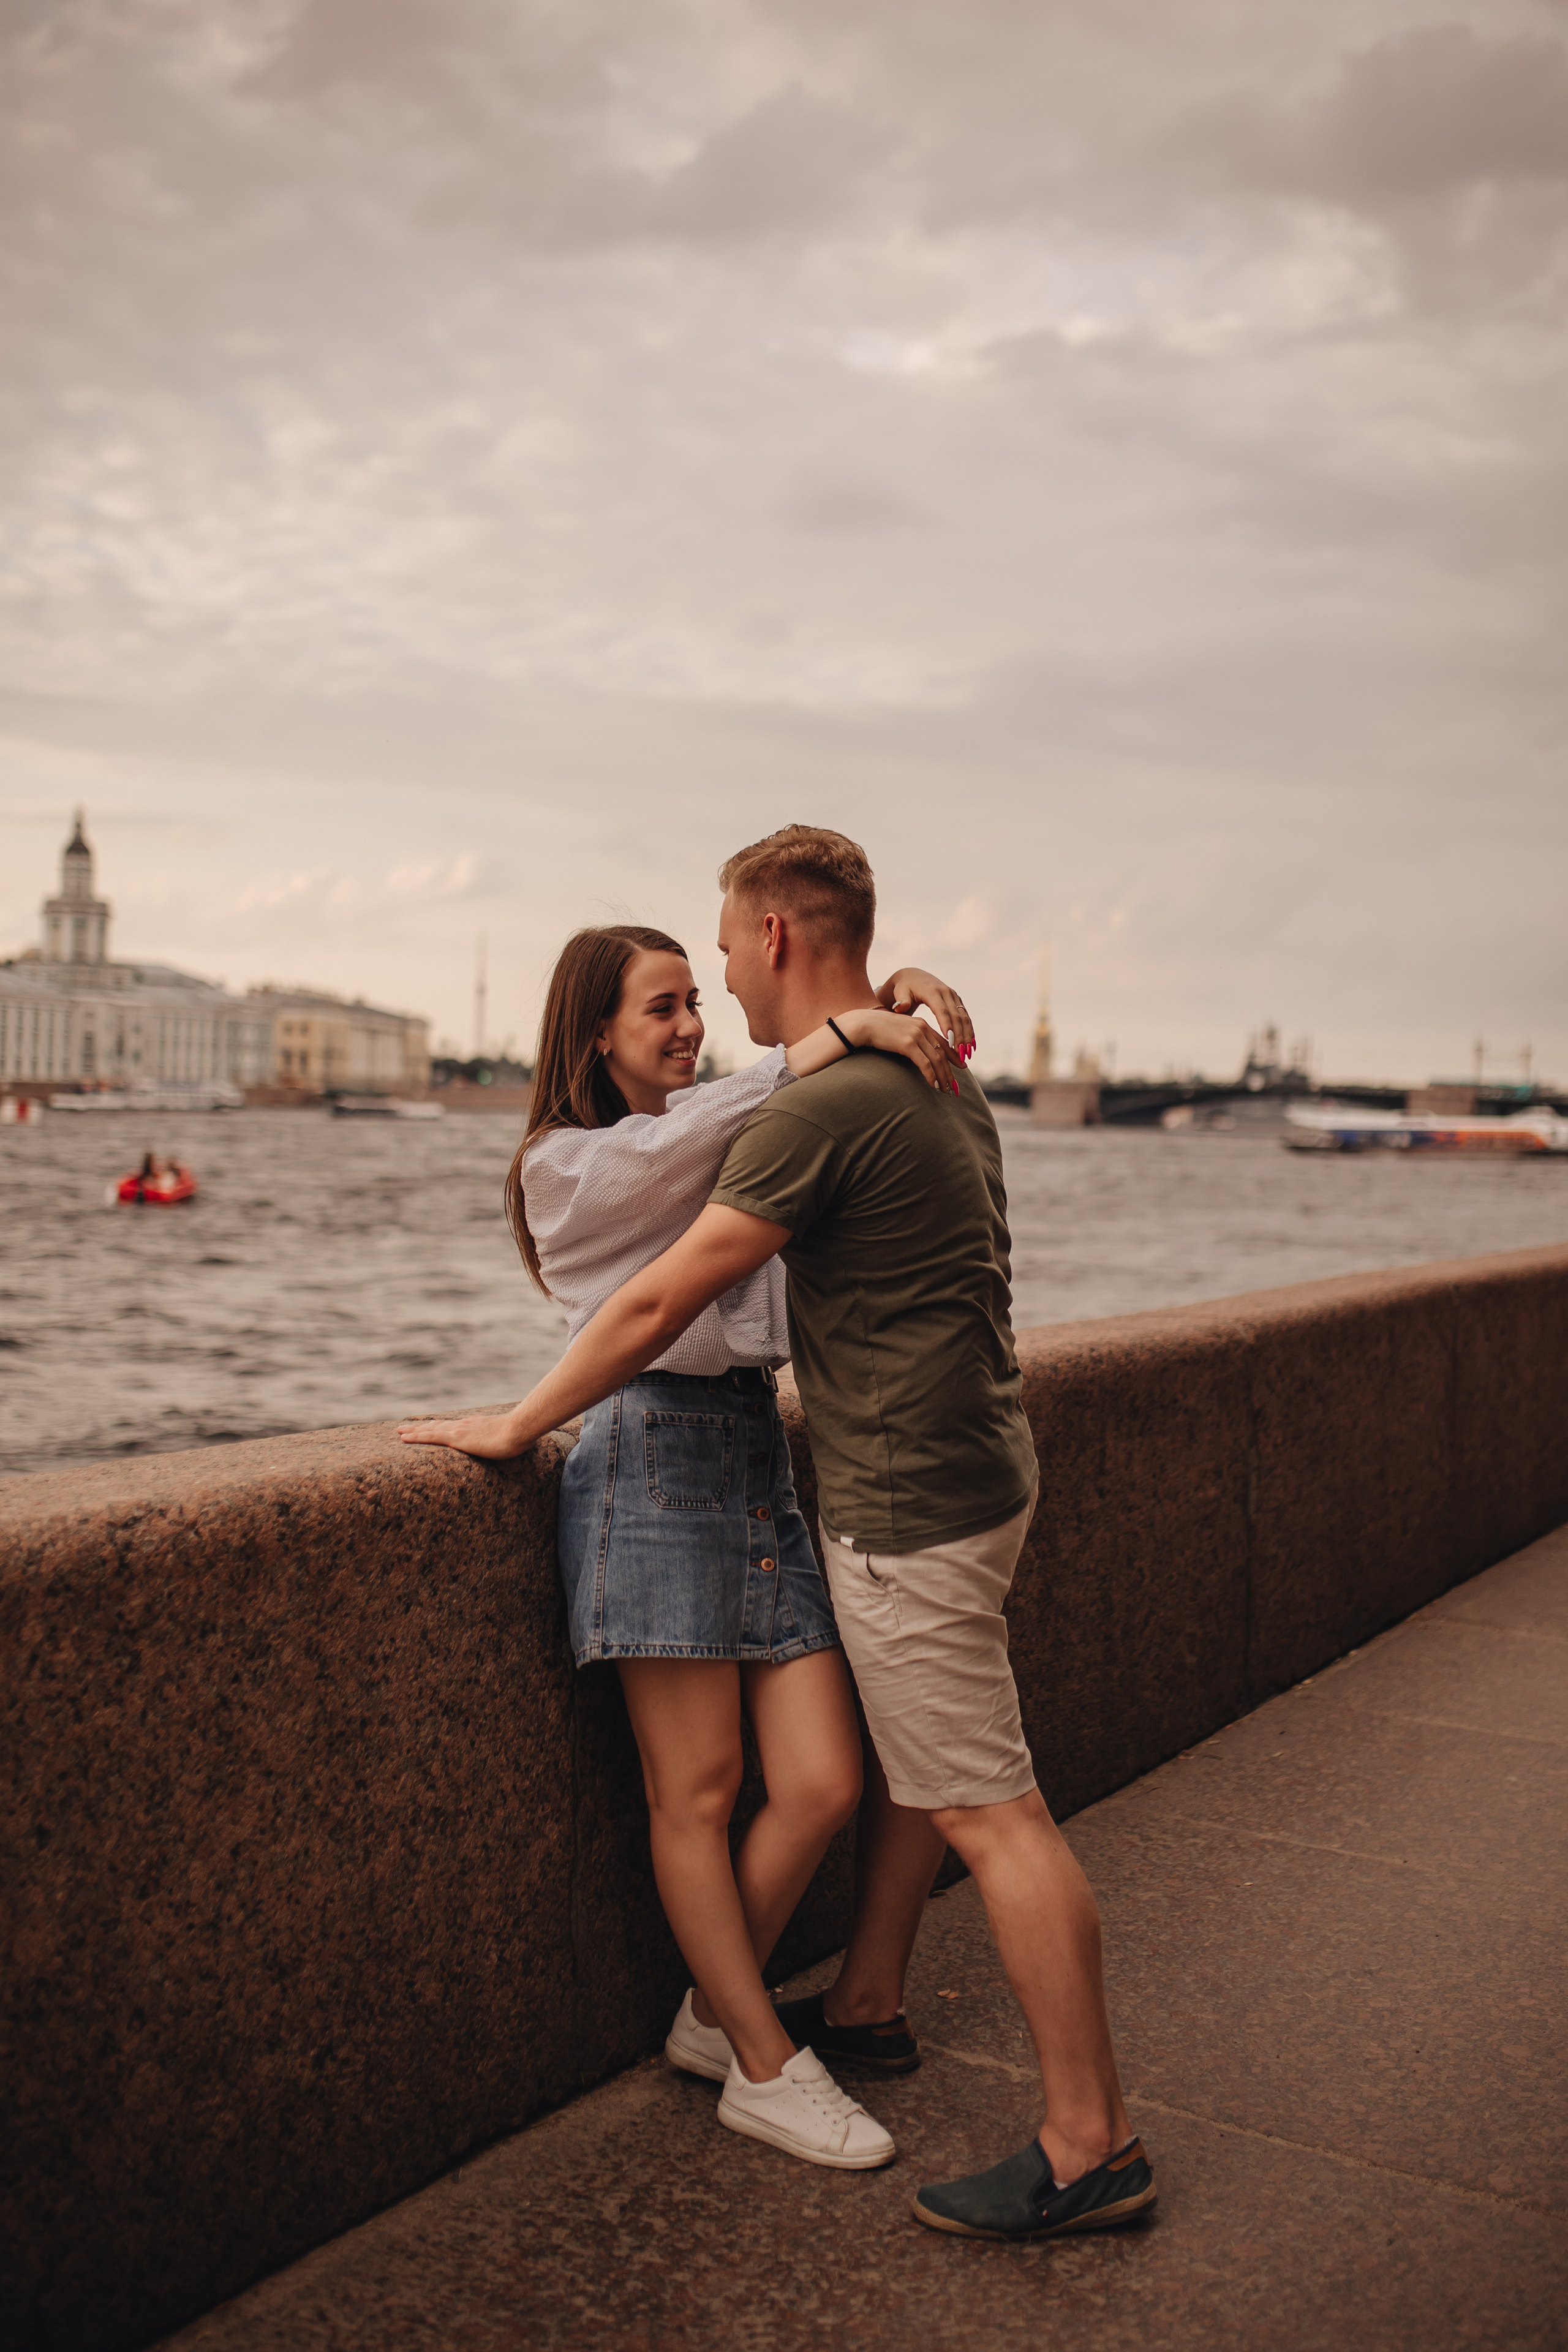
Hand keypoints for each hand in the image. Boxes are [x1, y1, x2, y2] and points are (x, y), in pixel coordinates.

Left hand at [397, 1410, 534, 1459]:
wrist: (519, 1429)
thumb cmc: (520, 1435)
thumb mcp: (511, 1437)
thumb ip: (507, 1439)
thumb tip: (515, 1443)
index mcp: (476, 1425)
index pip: (453, 1425)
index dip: (438, 1425)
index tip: (428, 1425)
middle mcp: (464, 1424)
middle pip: (437, 1425)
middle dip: (421, 1427)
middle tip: (405, 1428)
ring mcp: (458, 1430)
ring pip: (429, 1429)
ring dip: (413, 1431)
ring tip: (399, 1431)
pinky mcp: (455, 1438)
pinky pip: (429, 1437)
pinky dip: (415, 1437)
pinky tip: (404, 1437)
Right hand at [840, 1006, 962, 1093]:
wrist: (863, 1024)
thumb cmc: (878, 1031)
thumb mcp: (899, 1032)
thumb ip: (911, 1039)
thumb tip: (917, 1053)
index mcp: (922, 1025)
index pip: (943, 1043)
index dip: (954, 1057)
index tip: (962, 1067)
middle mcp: (922, 1028)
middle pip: (942, 1053)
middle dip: (950, 1072)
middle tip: (955, 1086)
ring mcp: (916, 1035)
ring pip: (936, 1060)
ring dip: (942, 1077)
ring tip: (945, 1090)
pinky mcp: (907, 1044)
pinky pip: (924, 1063)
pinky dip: (931, 1076)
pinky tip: (933, 1085)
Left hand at [876, 968, 975, 1062]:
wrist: (915, 977)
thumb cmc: (905, 988)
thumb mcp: (901, 992)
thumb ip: (901, 1000)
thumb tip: (900, 1007)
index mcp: (932, 991)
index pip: (942, 1010)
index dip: (947, 1026)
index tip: (950, 1041)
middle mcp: (946, 992)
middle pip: (956, 1016)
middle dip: (960, 1036)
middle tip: (960, 1054)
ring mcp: (954, 996)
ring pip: (964, 1018)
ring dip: (967, 1036)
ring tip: (967, 1054)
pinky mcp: (958, 1001)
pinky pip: (966, 1017)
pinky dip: (969, 1032)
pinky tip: (970, 1046)